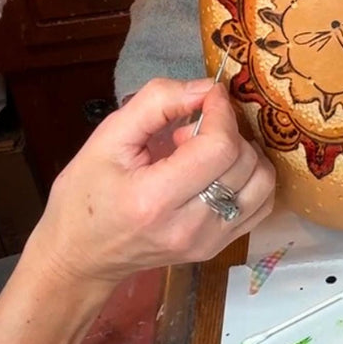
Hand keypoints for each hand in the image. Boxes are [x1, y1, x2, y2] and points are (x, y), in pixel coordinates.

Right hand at [26, 77, 276, 285]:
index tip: (206, 96)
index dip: (221, 111)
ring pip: (262, 184)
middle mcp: (189, 227)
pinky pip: (260, 205)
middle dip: (227, 130)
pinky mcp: (218, 248)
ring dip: (244, 154)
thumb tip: (205, 88)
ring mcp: (208, 242)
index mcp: (155, 199)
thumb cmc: (85, 194)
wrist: (80, 256)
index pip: (219, 148)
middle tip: (191, 129)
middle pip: (245, 163)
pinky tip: (218, 171)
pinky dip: (250, 178)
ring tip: (205, 152)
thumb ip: (156, 103)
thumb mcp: (107, 138)